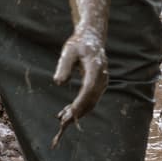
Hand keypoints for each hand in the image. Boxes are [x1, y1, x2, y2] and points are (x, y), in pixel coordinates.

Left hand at [51, 29, 107, 147]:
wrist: (92, 37)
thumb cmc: (79, 43)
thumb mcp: (68, 51)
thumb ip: (63, 65)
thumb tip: (59, 83)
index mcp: (95, 67)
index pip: (89, 89)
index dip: (80, 103)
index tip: (70, 113)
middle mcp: (102, 76)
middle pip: (92, 99)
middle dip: (78, 112)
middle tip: (63, 122)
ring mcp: (102, 81)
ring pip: (92, 101)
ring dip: (79, 112)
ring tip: (62, 119)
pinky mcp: (99, 85)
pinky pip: (91, 99)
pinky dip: (81, 107)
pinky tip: (68, 112)